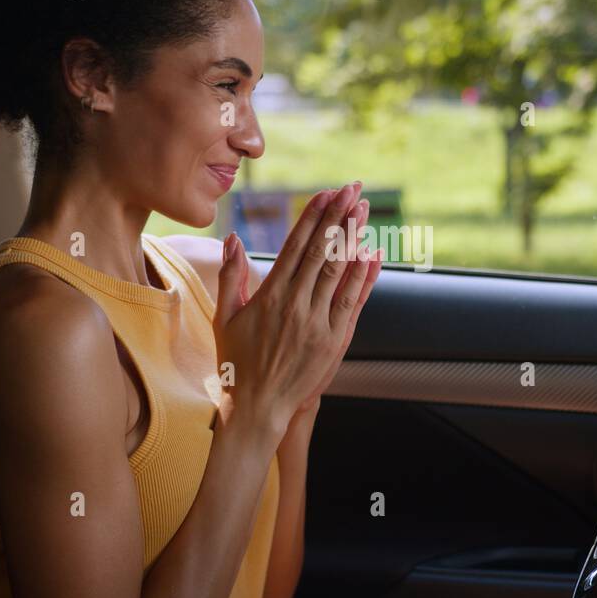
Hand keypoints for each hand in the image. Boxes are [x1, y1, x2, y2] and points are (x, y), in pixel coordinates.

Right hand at [212, 182, 380, 445]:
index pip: (296, 246)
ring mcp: (318, 324)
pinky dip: (364, 276)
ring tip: (365, 210)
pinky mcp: (334, 341)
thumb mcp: (224, 317)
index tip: (326, 193)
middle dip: (338, 216)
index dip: (314, 216)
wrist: (257, 408)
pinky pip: (353, 302)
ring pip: (340, 271)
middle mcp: (296, 306)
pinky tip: (372, 253)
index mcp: (269, 296)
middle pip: (322, 251)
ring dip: (354, 237)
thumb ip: (230, 276)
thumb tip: (232, 238)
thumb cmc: (237, 363)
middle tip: (352, 189)